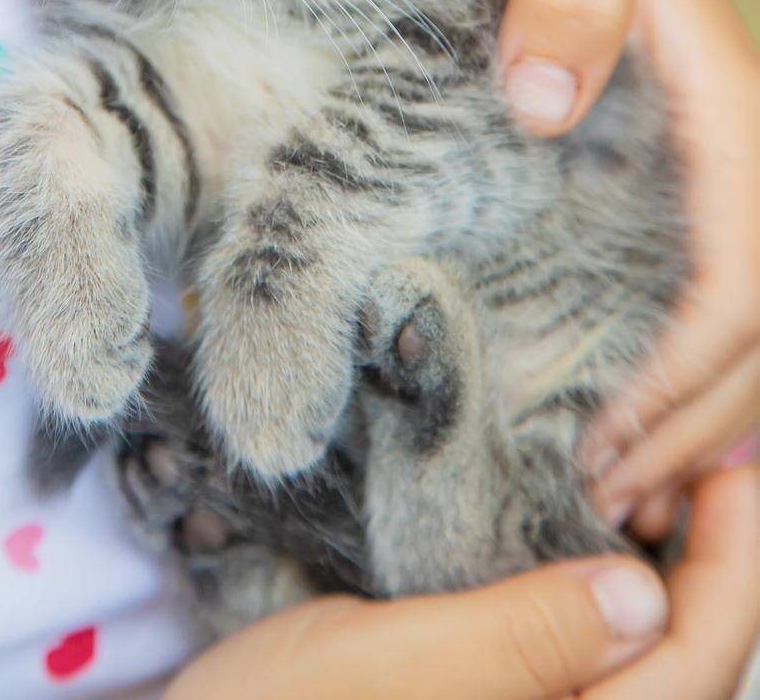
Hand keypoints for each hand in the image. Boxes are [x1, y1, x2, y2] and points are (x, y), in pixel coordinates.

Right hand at [166, 467, 758, 699]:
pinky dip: (617, 595)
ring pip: (648, 665)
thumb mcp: (391, 666)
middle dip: (720, 558)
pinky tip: (597, 533)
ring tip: (663, 480)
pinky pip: (592, 661)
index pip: (699, 664)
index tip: (733, 456)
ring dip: (676, 574)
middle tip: (709, 450)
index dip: (737, 559)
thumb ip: (524, 639)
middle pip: (691, 664)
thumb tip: (641, 589)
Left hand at [492, 0, 759, 523]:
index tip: (607, 453)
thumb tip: (545, 102)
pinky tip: (621, 410)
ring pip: (739, 316)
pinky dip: (676, 365)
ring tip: (618, 490)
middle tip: (601, 503)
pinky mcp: (649, 156)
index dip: (689, 381)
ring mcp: (694, 153)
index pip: (741, 275)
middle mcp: (727, 137)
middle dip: (695, 423)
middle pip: (756, 321)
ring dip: (697, 413)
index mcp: (725, 98)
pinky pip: (692, 279)